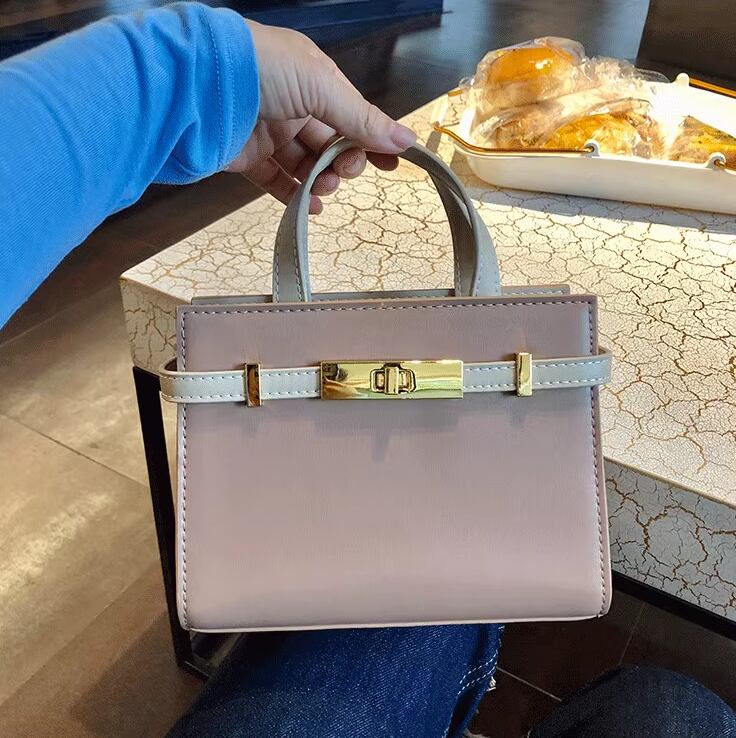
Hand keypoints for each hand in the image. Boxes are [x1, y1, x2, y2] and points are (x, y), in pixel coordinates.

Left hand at [226, 21, 416, 212]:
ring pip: (306, 165)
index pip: (351, 115)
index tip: (390, 165)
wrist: (196, 84)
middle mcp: (292, 104)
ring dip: (321, 181)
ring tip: (323, 190)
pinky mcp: (247, 156)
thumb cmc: (262, 69)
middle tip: (343, 172)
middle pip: (330, 143)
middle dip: (343, 163)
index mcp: (312, 79)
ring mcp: (268, 131)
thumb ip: (362, 119)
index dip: (371, 140)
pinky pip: (277, 181)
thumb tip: (405, 139)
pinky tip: (310, 206)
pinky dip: (294, 196)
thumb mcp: (322, 87)